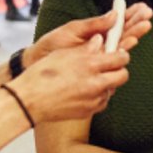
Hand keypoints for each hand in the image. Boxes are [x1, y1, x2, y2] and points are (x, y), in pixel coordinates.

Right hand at [15, 39, 130, 123]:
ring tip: (94, 78)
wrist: (29, 101)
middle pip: (122, 76)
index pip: (120, 59)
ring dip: (108, 83)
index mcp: (90, 65)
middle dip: (119, 70)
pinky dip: (98, 96)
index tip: (119, 54)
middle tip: (112, 66)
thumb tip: (99, 40)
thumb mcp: (63, 54)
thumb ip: (86, 48)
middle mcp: (95, 83)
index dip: (121, 54)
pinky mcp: (88, 112)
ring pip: (112, 89)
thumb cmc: (42, 75)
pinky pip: (102, 102)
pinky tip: (86, 90)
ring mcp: (92, 100)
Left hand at [26, 4, 151, 65]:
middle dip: (136, 22)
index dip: (130, 14)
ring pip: (122, 44)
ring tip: (144, 25)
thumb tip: (114, 14)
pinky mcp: (97, 67)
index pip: (117, 22)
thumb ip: (93, 24)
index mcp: (96, 32)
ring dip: (134, 34)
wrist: (38, 63)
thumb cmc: (52, 46)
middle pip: (124, 32)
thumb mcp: (71, 29)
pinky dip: (123, 50)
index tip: (142, 7)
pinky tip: (131, 41)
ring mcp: (100, 56)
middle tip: (147, 14)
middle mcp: (101, 44)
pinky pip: (113, 59)